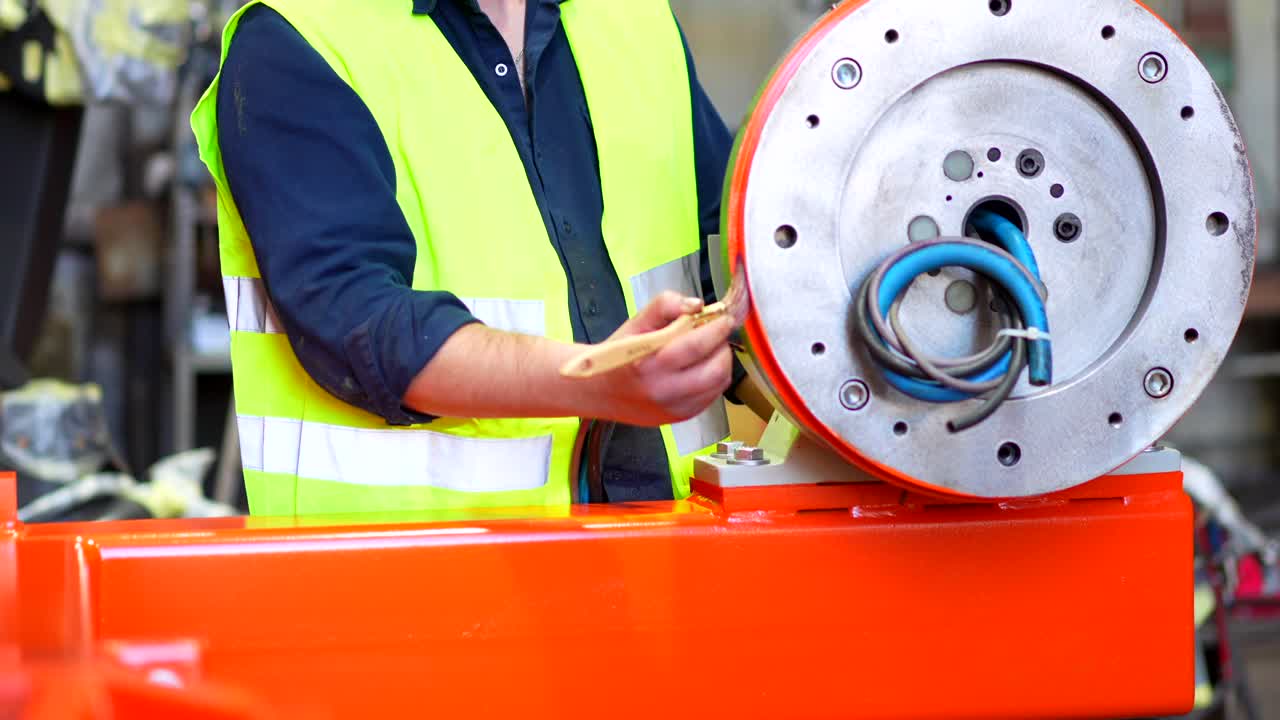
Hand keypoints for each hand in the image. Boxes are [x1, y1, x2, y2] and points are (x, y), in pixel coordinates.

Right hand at [589, 291, 733, 426]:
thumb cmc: (618, 354)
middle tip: (718, 334)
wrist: (600, 392)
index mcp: (648, 364)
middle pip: (714, 370)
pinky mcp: (681, 416)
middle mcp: (663, 390)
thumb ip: (665, 305)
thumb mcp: (636, 323)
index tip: (723, 317)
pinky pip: (712, 396)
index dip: (716, 329)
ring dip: (722, 362)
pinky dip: (715, 379)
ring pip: (718, 385)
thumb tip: (697, 305)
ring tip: (711, 349)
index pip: (695, 346)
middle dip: (722, 347)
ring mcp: (674, 408)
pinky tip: (702, 367)